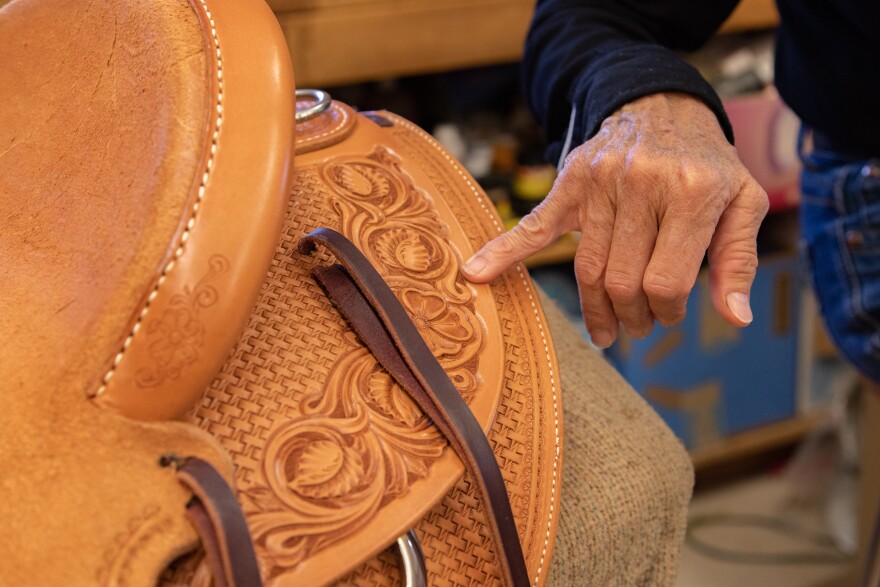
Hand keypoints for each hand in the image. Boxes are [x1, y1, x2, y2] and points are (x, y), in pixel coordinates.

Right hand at [461, 93, 768, 347]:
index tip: (667, 315)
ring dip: (597, 309)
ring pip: (588, 268)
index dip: (666, 311)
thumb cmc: (707, 163)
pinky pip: (534, 225)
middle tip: (638, 326)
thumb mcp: (743, 202)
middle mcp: (644, 185)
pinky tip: (478, 273)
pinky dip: (504, 251)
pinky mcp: (570, 183)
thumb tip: (734, 318)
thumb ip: (738, 260)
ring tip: (608, 328)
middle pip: (623, 281)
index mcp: (693, 193)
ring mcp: (601, 182)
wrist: (662, 105)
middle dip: (632, 316)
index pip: (666, 281)